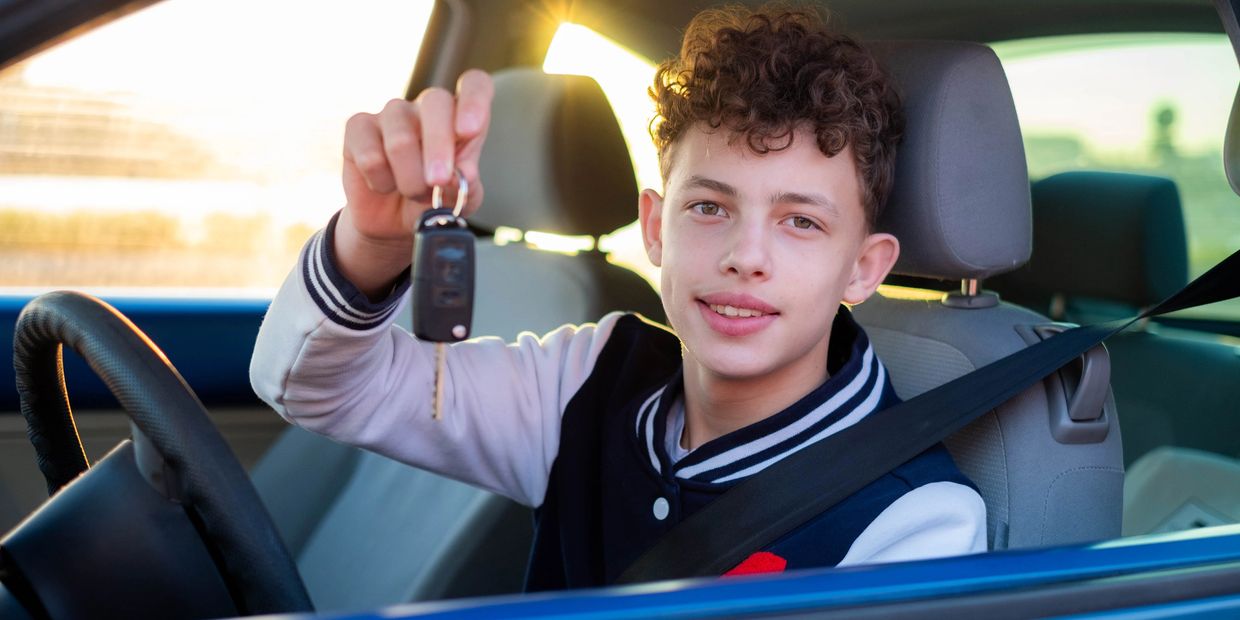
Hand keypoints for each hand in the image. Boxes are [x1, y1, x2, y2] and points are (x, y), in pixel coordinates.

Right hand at [334, 70, 493, 298]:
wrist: (394, 222)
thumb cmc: (435, 200)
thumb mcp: (461, 200)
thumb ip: (468, 185)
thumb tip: (463, 172)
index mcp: (461, 116)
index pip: (475, 84)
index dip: (474, 101)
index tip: (470, 131)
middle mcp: (427, 107)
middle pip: (436, 103)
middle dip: (438, 149)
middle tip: (437, 181)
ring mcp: (392, 113)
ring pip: (401, 139)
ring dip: (410, 179)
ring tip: (413, 193)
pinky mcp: (358, 127)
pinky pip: (370, 155)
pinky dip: (381, 182)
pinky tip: (384, 185)